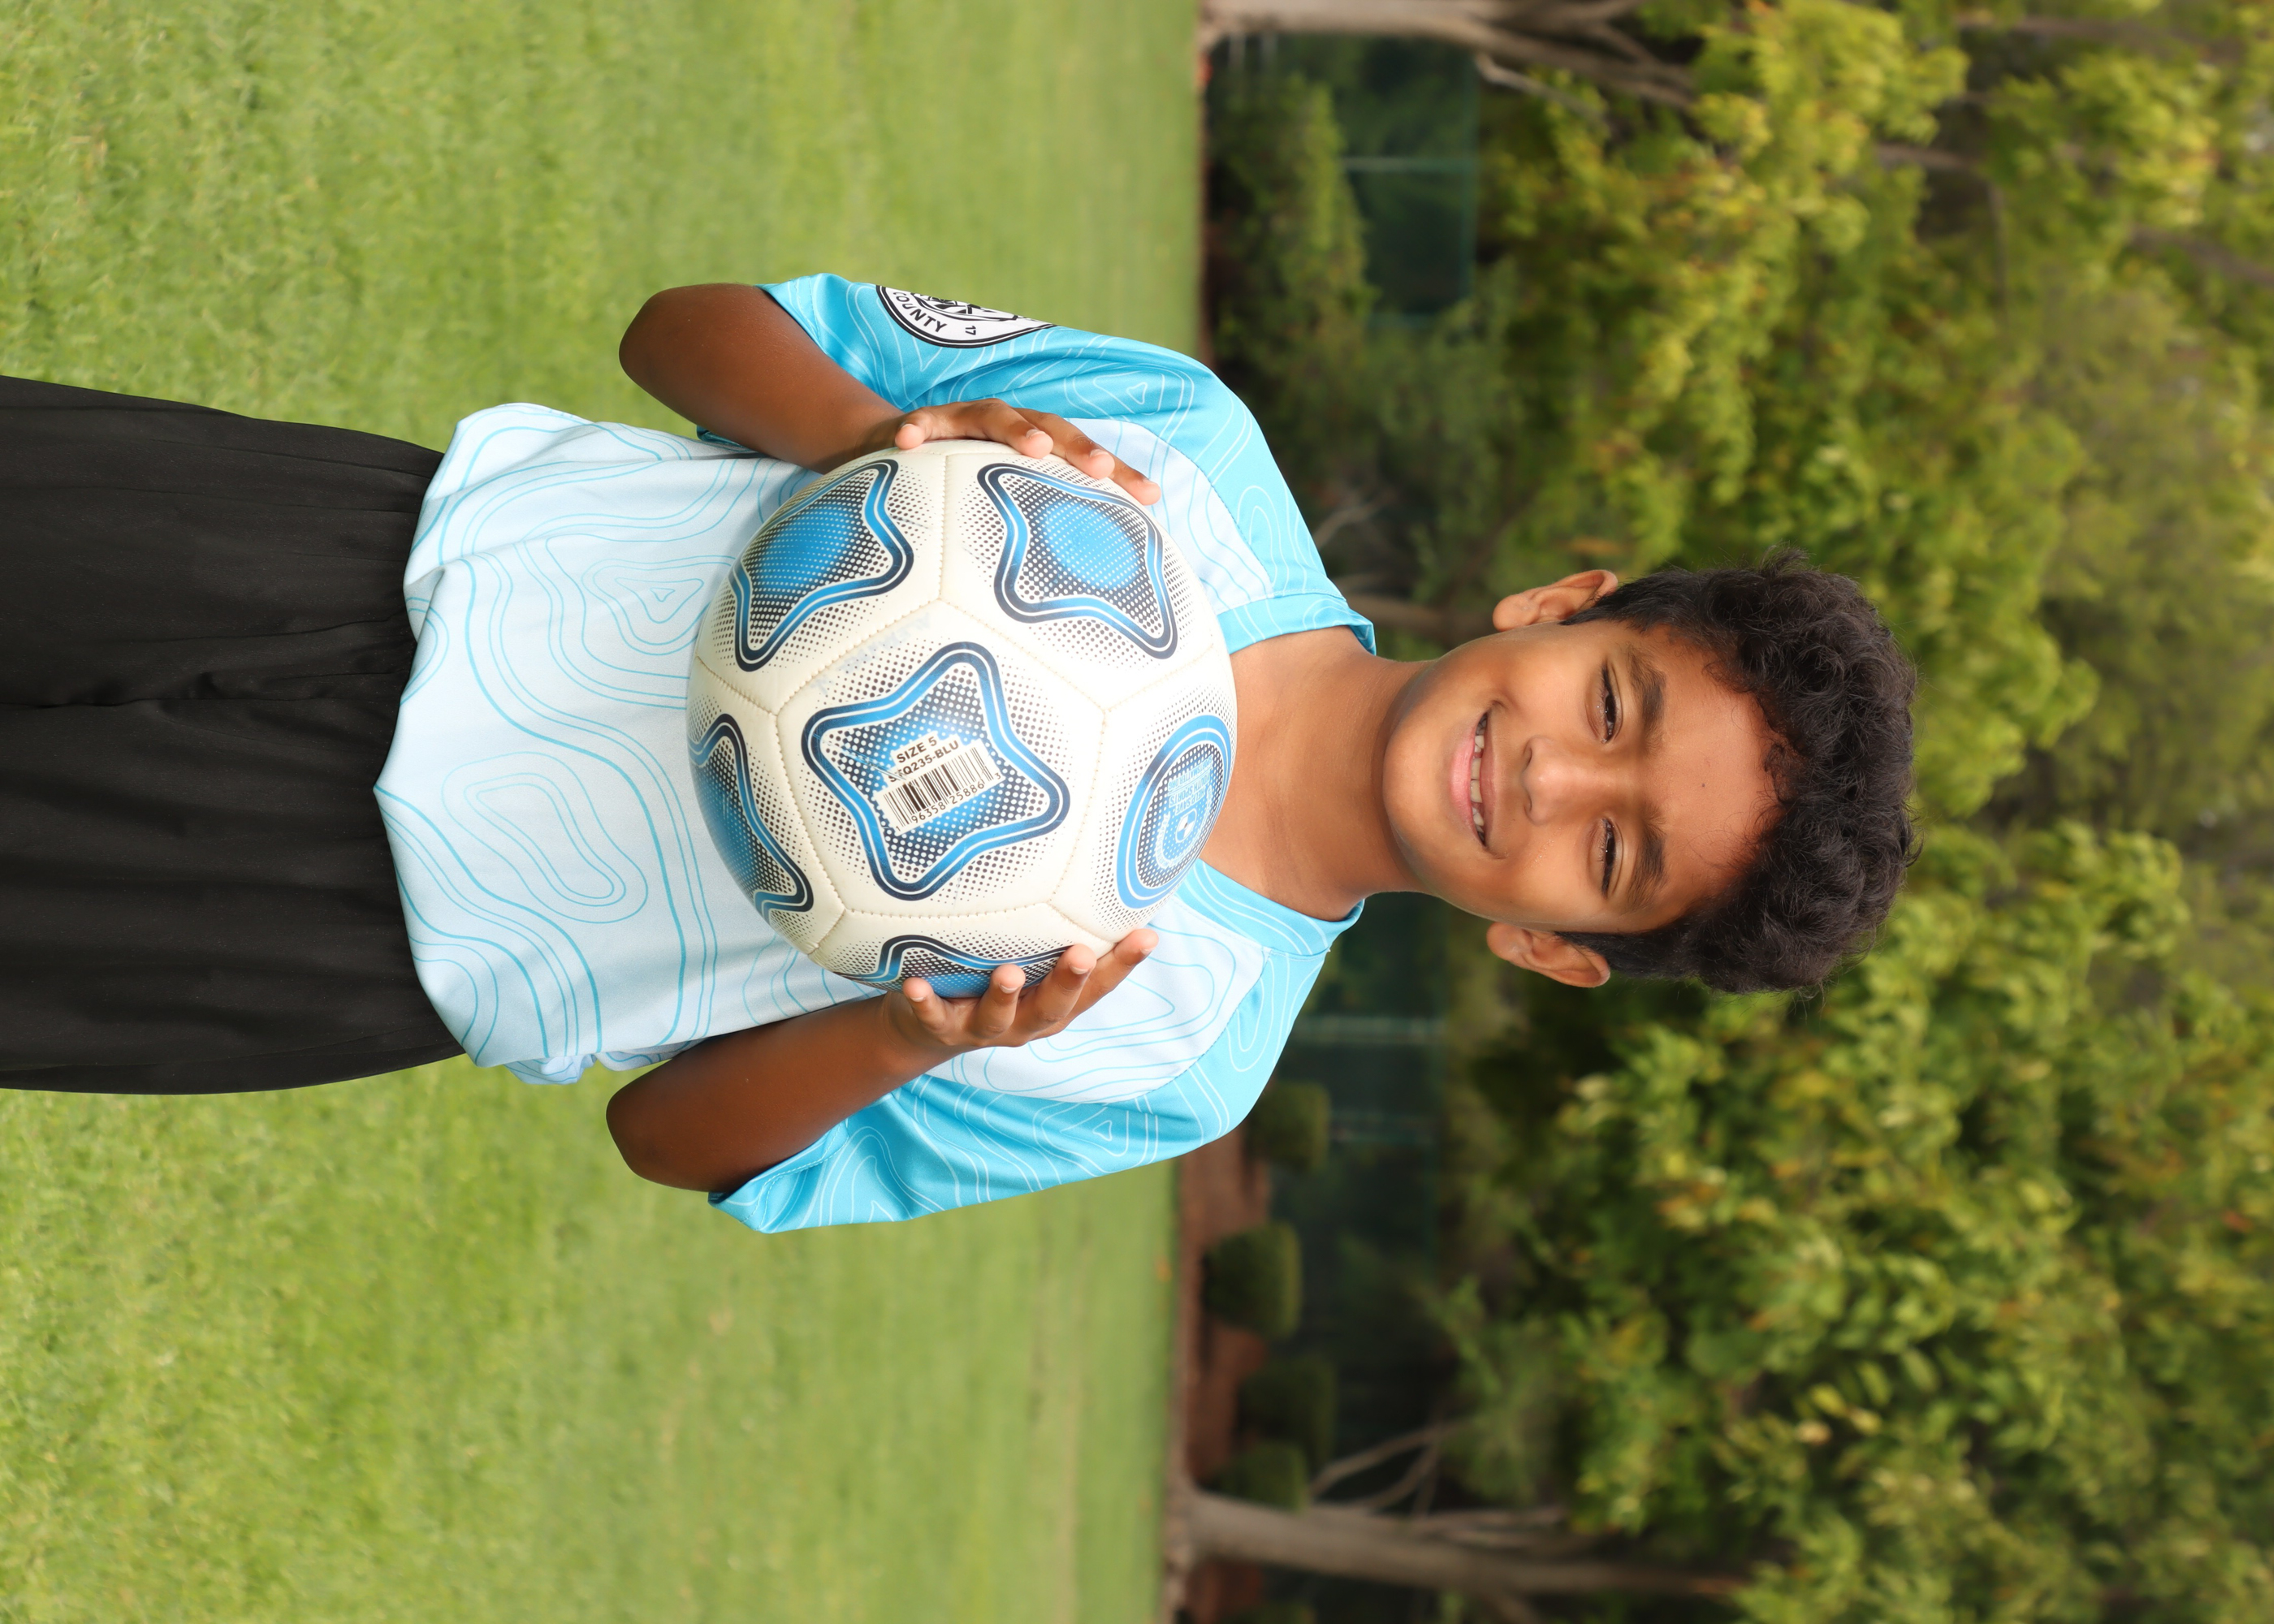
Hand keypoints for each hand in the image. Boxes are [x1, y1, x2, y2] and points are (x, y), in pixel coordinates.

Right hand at [843, 399, 1162, 504]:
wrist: (897, 450)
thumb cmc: (962, 488)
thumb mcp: (1003, 509)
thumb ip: (1038, 534)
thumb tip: (1089, 592)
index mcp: (1038, 449)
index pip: (1084, 459)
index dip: (1117, 475)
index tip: (1149, 497)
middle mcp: (1008, 430)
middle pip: (1050, 430)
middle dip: (1077, 447)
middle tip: (1099, 468)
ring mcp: (966, 422)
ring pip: (993, 416)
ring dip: (1015, 428)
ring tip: (1034, 446)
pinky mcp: (923, 424)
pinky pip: (919, 425)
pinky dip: (917, 430)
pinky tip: (909, 443)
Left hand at [879, 930, 1157, 1063]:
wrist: (923, 1028)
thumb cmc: (987, 976)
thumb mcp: (1026, 956)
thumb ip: (1050, 925)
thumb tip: (1091, 861)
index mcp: (1054, 1003)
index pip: (1097, 985)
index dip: (1124, 964)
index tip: (1148, 936)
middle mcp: (1025, 1019)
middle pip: (1054, 1008)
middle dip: (1069, 982)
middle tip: (1081, 956)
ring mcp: (983, 1027)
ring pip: (998, 1018)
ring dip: (1004, 996)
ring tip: (1007, 972)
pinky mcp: (939, 1028)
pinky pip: (932, 1017)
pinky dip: (926, 1003)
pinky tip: (916, 985)